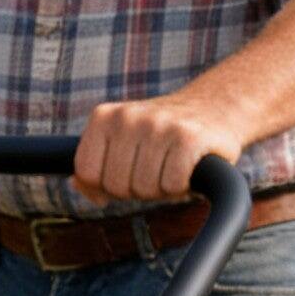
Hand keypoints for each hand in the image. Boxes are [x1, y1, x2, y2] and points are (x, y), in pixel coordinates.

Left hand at [73, 93, 249, 203]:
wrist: (217, 107)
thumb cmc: (161, 137)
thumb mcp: (120, 145)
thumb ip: (93, 166)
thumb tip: (77, 185)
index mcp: (103, 117)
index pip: (86, 174)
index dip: (107, 184)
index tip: (127, 168)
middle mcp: (128, 116)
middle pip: (114, 186)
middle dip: (135, 187)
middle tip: (155, 166)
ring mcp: (158, 124)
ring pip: (143, 188)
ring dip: (160, 187)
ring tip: (171, 163)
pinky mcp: (189, 137)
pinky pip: (171, 185)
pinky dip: (181, 185)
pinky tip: (188, 165)